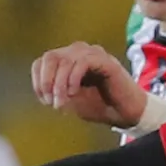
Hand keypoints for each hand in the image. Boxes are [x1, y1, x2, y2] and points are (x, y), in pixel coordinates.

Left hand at [32, 42, 147, 127]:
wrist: (126, 112)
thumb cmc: (101, 105)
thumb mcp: (71, 100)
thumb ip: (57, 91)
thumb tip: (44, 89)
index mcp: (69, 60)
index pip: (43, 61)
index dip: (39, 80)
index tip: (44, 100)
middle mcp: (79, 52)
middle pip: (50, 57)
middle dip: (47, 82)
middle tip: (51, 102)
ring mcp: (93, 54)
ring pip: (65, 60)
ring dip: (59, 84)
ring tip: (62, 102)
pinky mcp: (105, 60)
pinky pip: (82, 62)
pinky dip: (74, 78)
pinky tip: (75, 93)